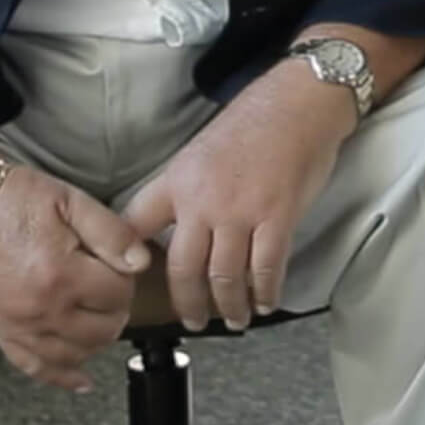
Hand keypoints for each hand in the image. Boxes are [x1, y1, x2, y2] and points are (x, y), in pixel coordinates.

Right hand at [0, 158, 149, 393]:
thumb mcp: (71, 201)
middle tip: (112, 284)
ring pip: (74, 355)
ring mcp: (18, 325)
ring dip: (96, 340)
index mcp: (61, 274)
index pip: (118, 294)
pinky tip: (80, 379)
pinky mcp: (0, 330)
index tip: (120, 262)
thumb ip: (111, 233)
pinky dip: (61, 376)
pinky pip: (33, 367)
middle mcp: (39, 308)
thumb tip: (140, 262)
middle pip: (103, 329)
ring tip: (101, 316)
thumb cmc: (11, 198)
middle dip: (116, 308)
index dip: (127, 276)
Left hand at [122, 69, 350, 329]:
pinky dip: (266, 292)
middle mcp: (202, 201)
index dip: (126, 259)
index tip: (129, 286)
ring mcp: (241, 211)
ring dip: (230, 306)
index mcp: (177, 182)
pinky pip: (266, 268)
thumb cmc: (253, 123)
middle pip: (184, 269)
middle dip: (188, 304)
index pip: (136, 226)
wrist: (298, 103)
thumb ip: (184, 191)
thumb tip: (176, 230)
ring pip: (225, 276)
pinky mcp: (278, 216)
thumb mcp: (199, 152)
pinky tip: (266, 302)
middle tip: (194, 320)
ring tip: (235, 318)